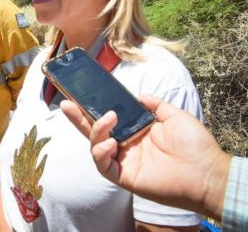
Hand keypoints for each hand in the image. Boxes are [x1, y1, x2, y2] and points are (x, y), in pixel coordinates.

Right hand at [60, 95, 230, 220]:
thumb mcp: (174, 116)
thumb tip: (140, 95)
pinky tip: (110, 143)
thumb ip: (155, 105)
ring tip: (108, 119)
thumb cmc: (195, 145)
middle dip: (78, 118)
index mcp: (135, 131)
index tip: (80, 95)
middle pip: (94, 132)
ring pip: (96, 147)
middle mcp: (126, 145)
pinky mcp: (124, 176)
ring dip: (96, 131)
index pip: (108, 119)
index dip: (93, 109)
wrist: (207, 171)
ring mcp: (124, 161)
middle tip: (66, 104)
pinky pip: (104, 166)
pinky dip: (101, 153)